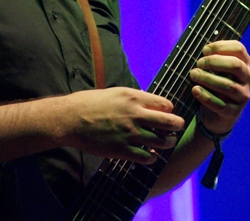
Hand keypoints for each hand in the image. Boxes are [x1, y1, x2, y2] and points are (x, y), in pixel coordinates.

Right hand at [61, 87, 184, 163]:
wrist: (71, 119)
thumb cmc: (92, 103)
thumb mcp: (117, 92)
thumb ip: (136, 98)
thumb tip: (150, 102)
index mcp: (135, 98)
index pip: (166, 104)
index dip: (169, 110)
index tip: (168, 114)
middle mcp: (135, 115)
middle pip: (169, 122)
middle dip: (178, 125)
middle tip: (178, 127)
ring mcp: (129, 134)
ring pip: (161, 141)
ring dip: (168, 143)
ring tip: (167, 142)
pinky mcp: (121, 150)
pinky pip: (145, 157)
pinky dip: (152, 157)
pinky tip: (151, 155)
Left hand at [189, 40, 249, 135]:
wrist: (217, 115)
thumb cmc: (215, 86)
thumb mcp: (217, 71)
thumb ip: (213, 59)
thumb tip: (201, 49)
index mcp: (244, 64)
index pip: (239, 49)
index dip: (221, 46)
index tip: (204, 50)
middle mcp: (247, 79)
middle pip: (236, 65)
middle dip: (215, 62)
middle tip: (199, 63)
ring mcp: (242, 96)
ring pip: (228, 85)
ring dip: (208, 78)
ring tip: (194, 75)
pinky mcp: (233, 112)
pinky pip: (220, 104)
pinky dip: (206, 96)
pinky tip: (195, 90)